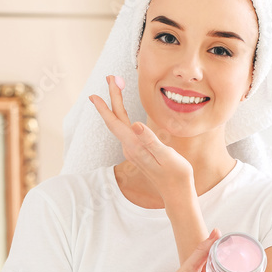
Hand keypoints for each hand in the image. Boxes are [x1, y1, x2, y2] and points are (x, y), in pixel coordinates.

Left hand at [89, 75, 194, 202]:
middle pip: (116, 120)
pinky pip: (126, 130)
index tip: (94, 94)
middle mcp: (130, 148)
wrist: (176, 192)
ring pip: (120, 124)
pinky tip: (123, 111)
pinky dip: (122, 116)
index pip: (116, 123)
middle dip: (112, 98)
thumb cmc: (176, 174)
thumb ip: (151, 140)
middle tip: (111, 78)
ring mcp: (133, 150)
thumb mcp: (167, 156)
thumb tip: (136, 124)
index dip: (105, 107)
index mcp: (135, 146)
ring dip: (116, 105)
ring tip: (116, 88)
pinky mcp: (138, 151)